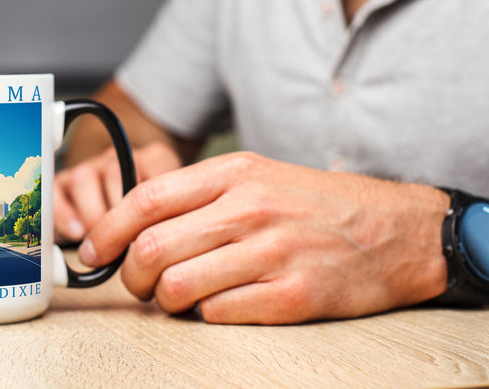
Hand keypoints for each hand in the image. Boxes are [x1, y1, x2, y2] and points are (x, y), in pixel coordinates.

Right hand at [54, 142, 182, 242]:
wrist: (121, 215)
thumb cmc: (152, 219)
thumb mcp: (170, 214)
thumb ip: (170, 220)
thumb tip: (161, 242)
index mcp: (152, 160)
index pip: (156, 169)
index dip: (153, 205)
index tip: (154, 233)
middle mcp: (119, 159)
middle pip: (115, 173)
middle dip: (120, 214)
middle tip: (126, 242)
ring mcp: (90, 168)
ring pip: (84, 178)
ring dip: (93, 215)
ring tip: (102, 242)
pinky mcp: (64, 184)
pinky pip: (56, 191)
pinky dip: (64, 214)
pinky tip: (77, 233)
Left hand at [77, 152, 449, 323]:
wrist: (397, 230)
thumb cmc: (316, 205)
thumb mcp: (258, 177)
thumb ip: (199, 197)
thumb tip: (134, 228)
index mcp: (235, 174)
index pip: (145, 200)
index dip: (106, 231)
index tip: (91, 253)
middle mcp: (250, 209)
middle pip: (151, 248)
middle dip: (130, 277)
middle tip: (138, 285)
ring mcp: (272, 253)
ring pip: (176, 288)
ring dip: (163, 302)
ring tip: (178, 298)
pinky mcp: (293, 296)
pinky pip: (217, 315)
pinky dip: (206, 316)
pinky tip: (221, 304)